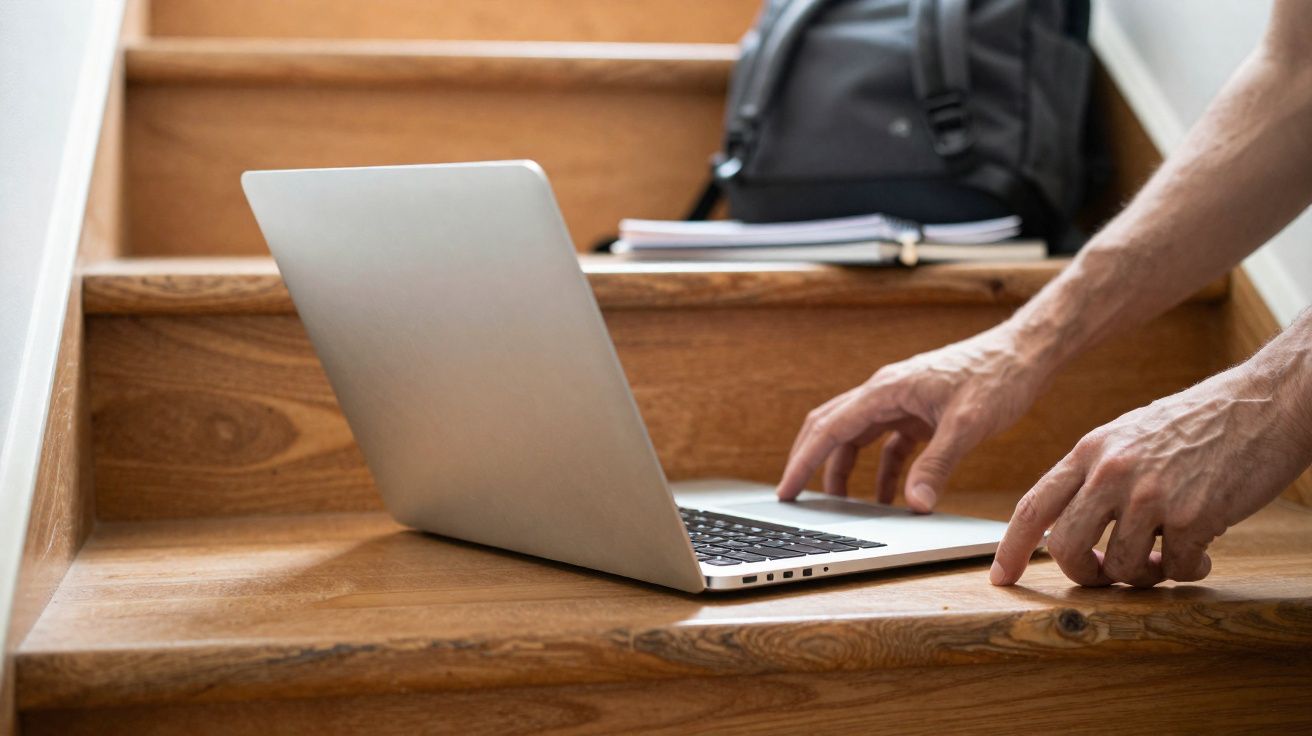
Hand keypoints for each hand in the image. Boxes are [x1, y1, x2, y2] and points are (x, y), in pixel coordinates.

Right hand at [776, 324, 1052, 510]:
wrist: (1024, 353)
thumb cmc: (997, 376)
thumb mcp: (966, 425)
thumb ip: (936, 466)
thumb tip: (914, 504)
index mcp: (886, 390)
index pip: (830, 428)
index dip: (804, 461)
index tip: (787, 489)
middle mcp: (886, 393)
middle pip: (831, 428)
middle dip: (811, 463)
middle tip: (794, 496)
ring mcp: (902, 402)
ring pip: (858, 437)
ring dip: (847, 470)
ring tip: (842, 506)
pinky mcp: (920, 412)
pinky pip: (889, 445)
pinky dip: (884, 471)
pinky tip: (891, 498)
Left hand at [991, 358, 1311, 587]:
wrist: (1261, 405)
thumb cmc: (1196, 425)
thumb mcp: (1127, 437)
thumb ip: (1093, 476)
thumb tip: (1064, 528)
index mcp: (1089, 451)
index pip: (1032, 506)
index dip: (1010, 548)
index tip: (1000, 578)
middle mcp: (1111, 471)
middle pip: (1064, 547)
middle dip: (1083, 574)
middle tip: (1107, 575)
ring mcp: (1149, 493)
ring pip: (1119, 566)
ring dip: (1144, 574)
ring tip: (1166, 556)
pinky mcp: (1192, 515)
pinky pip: (1173, 568)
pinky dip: (1187, 570)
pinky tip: (1202, 553)